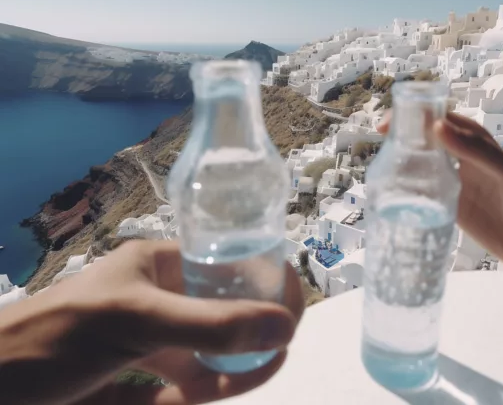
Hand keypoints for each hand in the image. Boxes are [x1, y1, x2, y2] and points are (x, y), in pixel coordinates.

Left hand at [0, 240, 303, 404]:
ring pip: (210, 352)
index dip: (264, 281)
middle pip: (225, 310)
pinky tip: (215, 394)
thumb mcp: (138, 320)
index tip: (292, 308)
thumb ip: (210, 325)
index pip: (226, 264)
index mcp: (159, 265)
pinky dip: (206, 392)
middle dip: (256, 328)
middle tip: (282, 347)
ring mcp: (152, 341)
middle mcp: (161, 298)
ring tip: (263, 371)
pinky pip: (185, 386)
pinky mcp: (140, 380)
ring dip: (236, 366)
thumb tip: (283, 326)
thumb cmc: (58, 335)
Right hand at [378, 112, 502, 290]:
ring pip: (426, 167)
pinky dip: (411, 191)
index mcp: (482, 149)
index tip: (395, 118)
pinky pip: (428, 195)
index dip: (422, 115)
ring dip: (406, 162)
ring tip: (381, 164)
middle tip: (380, 139)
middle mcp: (467, 164)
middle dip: (407, 135)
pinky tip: (394, 193)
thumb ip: (478, 153)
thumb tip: (438, 128)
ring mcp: (459, 187)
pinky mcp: (453, 210)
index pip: (448, 122)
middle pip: (432, 141)